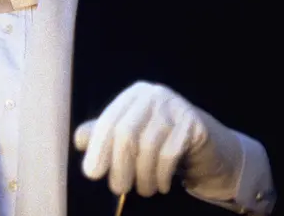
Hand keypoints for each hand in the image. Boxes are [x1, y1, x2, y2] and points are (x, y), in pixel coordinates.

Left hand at [73, 82, 243, 198]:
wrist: (208, 149)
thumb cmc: (161, 142)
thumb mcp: (131, 137)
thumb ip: (103, 136)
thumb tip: (79, 140)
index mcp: (133, 96)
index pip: (109, 121)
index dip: (98, 148)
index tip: (92, 173)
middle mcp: (153, 95)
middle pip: (126, 133)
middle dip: (119, 165)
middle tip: (118, 188)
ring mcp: (176, 107)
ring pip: (148, 146)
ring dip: (142, 175)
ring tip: (143, 190)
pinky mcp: (194, 124)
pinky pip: (170, 154)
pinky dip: (161, 175)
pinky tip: (160, 185)